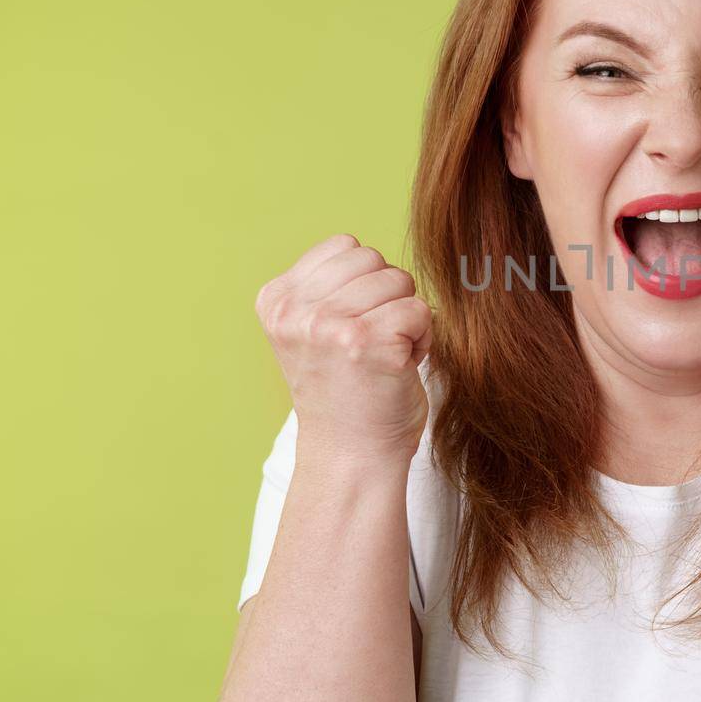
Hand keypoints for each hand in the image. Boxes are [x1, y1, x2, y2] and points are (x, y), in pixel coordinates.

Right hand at [255, 233, 433, 464]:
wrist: (352, 455)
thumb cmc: (345, 391)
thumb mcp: (313, 330)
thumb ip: (329, 286)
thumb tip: (374, 255)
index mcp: (277, 301)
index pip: (344, 246)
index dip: (363, 282)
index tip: (351, 327)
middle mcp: (297, 312)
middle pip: (373, 259)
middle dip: (387, 296)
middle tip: (373, 343)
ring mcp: (330, 326)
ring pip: (400, 281)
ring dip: (406, 317)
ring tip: (385, 355)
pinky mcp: (369, 343)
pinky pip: (420, 310)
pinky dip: (423, 339)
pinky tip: (401, 366)